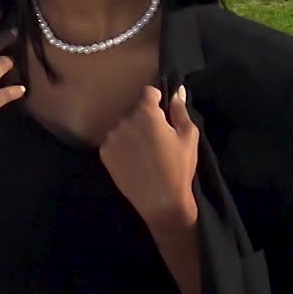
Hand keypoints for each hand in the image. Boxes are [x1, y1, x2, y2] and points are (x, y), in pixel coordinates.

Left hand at [100, 84, 199, 236]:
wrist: (161, 202)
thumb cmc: (179, 167)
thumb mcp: (188, 137)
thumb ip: (180, 110)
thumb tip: (176, 91)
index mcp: (145, 113)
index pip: (148, 92)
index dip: (157, 100)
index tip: (163, 114)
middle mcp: (124, 121)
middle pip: (134, 110)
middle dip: (145, 118)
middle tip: (157, 138)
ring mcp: (111, 137)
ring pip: (123, 126)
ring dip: (132, 132)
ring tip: (145, 152)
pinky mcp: (104, 153)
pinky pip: (114, 141)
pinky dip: (122, 146)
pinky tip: (134, 160)